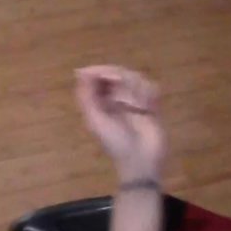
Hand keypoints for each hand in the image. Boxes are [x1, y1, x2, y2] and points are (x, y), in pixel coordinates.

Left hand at [74, 65, 166, 181]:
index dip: (103, 71)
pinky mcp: (150, 105)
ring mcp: (134, 101)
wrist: (141, 159)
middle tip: (126, 96)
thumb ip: (86, 96)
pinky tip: (148, 107)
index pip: (99, 76)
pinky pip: (151, 87)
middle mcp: (116, 99)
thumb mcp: (95, 120)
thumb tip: (80, 72)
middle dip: (123, 80)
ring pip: (136, 78)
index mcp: (99, 102)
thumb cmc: (116, 142)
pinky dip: (150, 94)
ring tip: (139, 108)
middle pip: (119, 74)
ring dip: (137, 90)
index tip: (110, 76)